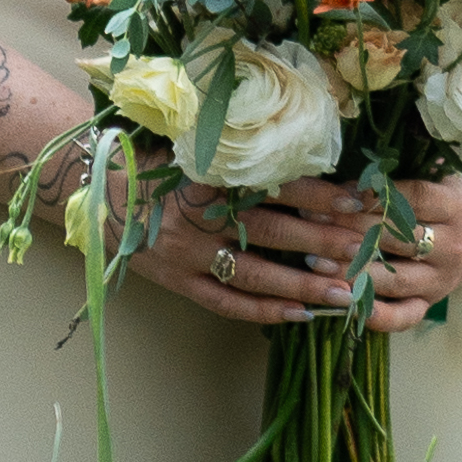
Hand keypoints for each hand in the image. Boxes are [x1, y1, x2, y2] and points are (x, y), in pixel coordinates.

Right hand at [130, 168, 461, 336]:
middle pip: (272, 233)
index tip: (358, 200)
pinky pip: (225, 303)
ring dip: (303, 285)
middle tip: (367, 252)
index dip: (317, 194)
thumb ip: (241, 153)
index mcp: (207, 175)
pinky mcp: (178, 281)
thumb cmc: (154, 160)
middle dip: (324, 243)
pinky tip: (299, 316)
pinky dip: (263, 312)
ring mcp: (187, 254)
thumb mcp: (194, 144)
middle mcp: (198, 216)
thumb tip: (306, 151)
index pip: (274, 186)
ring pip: (255, 275)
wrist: (94, 188)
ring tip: (346, 294)